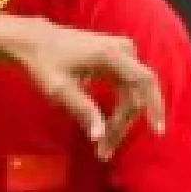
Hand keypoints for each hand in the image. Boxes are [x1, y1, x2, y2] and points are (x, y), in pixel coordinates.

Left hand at [10, 20, 162, 157]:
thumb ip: (82, 110)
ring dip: (122, 120)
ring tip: (104, 146)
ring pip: (133, 92)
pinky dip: (120, 108)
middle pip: (137, 92)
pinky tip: (109, 128)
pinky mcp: (117, 58)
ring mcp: (122, 51)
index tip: (156, 132)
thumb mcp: (59, 89)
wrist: (34, 40)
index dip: (154, 107)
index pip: (144, 82)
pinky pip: (126, 87)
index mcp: (111, 54)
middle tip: (106, 151)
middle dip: (124, 124)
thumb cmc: (44, 63)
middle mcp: (122, 49)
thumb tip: (99, 136)